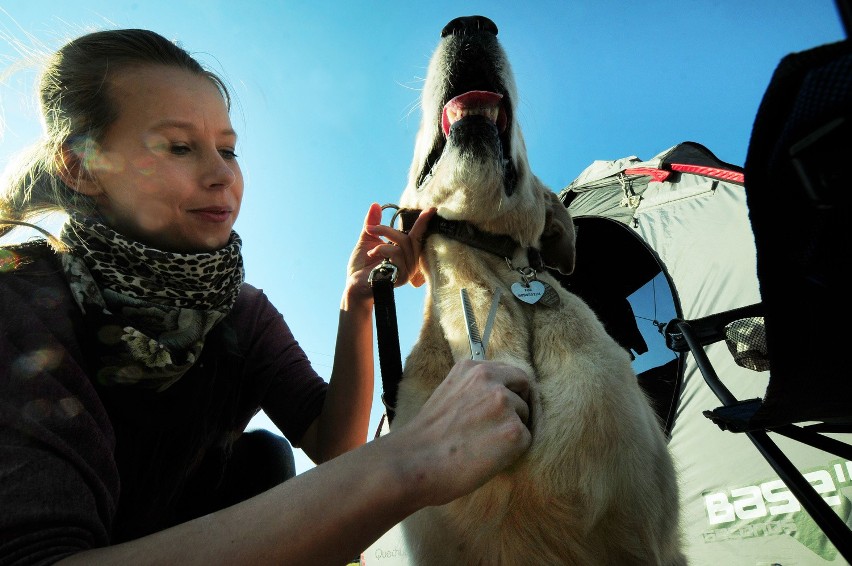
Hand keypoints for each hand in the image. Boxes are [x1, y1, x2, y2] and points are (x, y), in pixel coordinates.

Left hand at [345, 203, 435, 304]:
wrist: (354, 284)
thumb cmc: (362, 265)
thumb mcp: (368, 239)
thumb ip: (373, 223)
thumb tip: (376, 204)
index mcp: (406, 252)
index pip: (418, 235)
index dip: (424, 222)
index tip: (431, 209)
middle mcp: (410, 261)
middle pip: (411, 238)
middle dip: (388, 230)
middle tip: (370, 228)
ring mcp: (408, 270)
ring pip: (402, 245)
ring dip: (383, 240)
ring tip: (369, 248)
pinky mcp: (402, 277)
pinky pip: (397, 255)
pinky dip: (381, 250)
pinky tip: (371, 255)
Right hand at [391, 360, 531, 507]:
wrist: (414, 462)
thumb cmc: (426, 437)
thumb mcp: (447, 393)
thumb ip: (474, 388)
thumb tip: (498, 393)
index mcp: (472, 368)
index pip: (510, 372)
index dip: (509, 392)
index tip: (500, 410)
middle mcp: (490, 379)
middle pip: (524, 388)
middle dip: (518, 406)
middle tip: (499, 429)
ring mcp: (504, 403)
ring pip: (525, 416)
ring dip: (512, 431)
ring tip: (484, 446)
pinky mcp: (514, 431)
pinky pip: (526, 440)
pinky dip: (513, 452)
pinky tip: (488, 457)